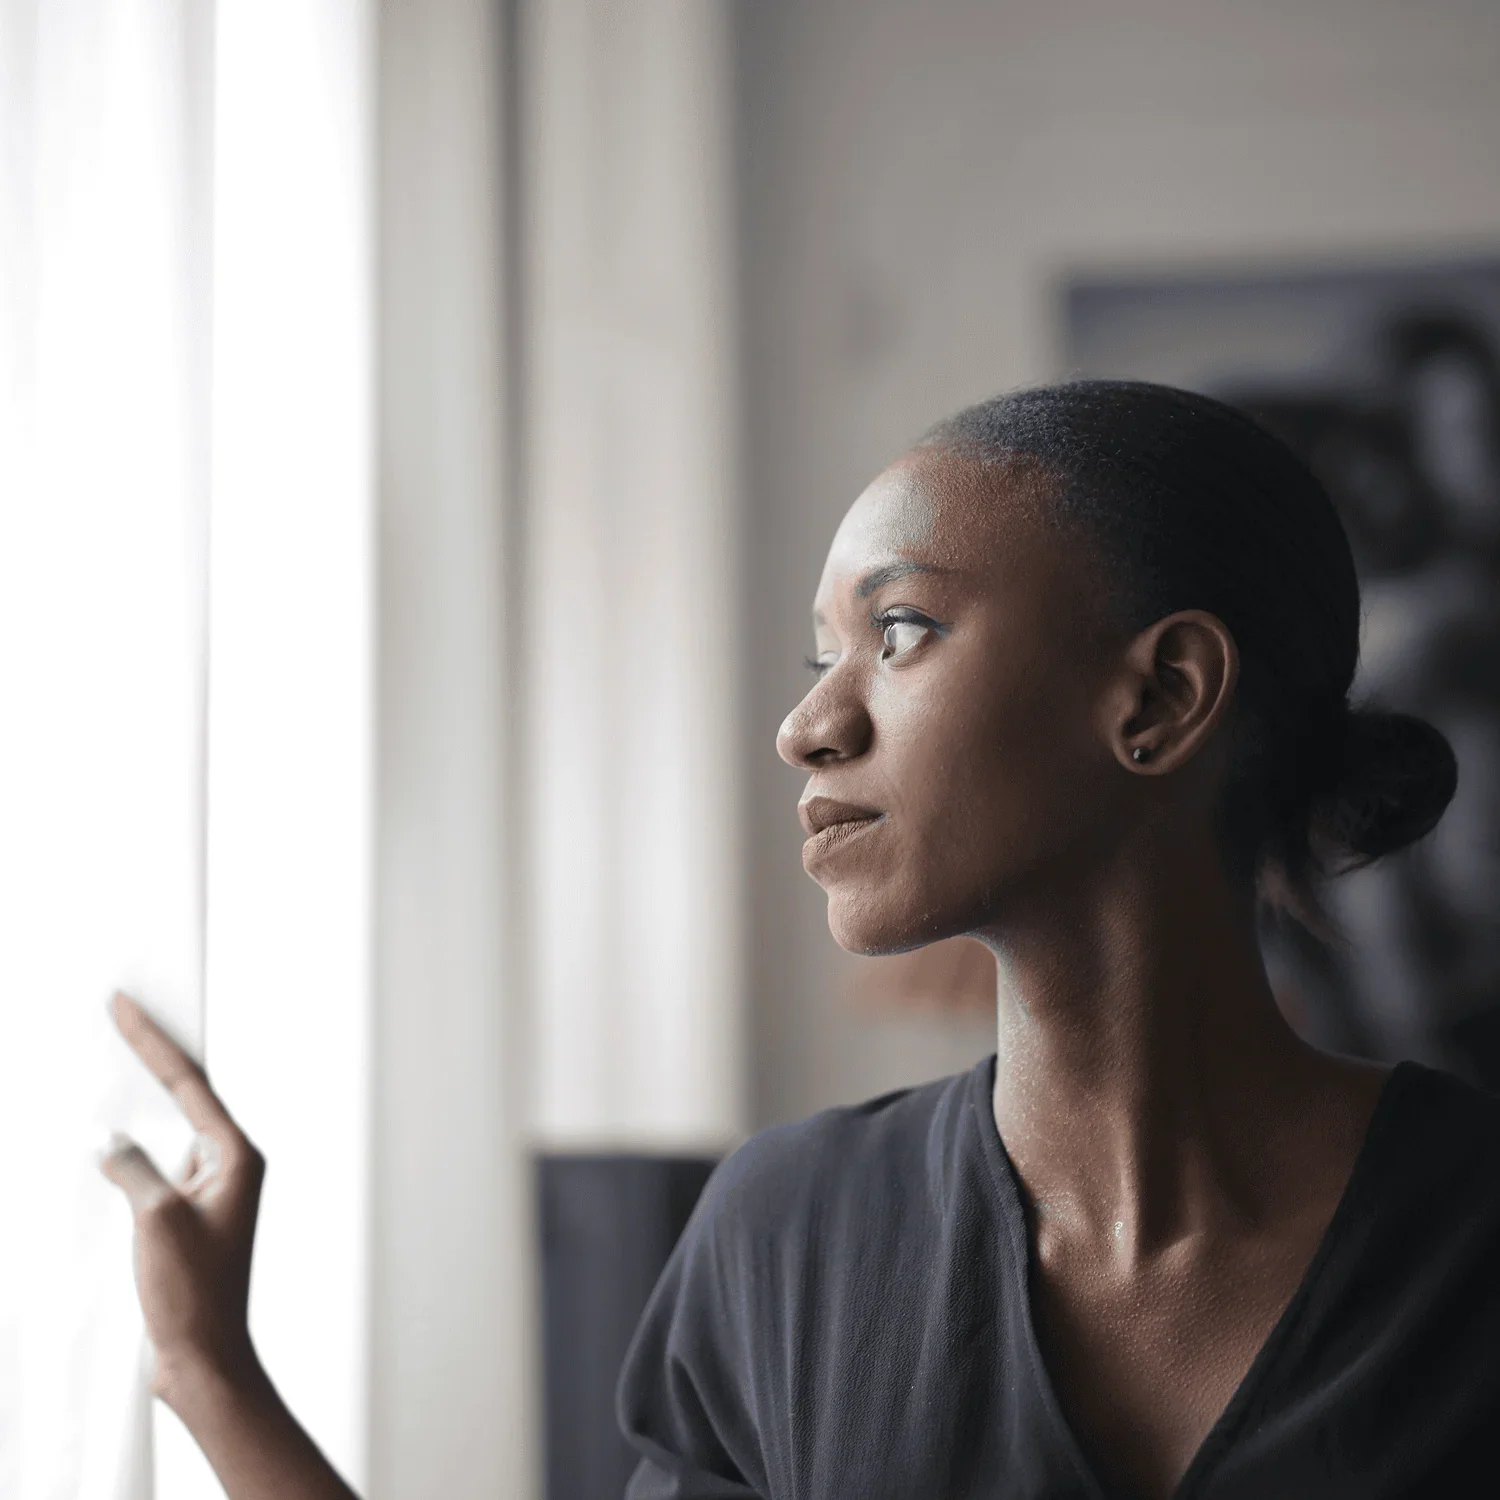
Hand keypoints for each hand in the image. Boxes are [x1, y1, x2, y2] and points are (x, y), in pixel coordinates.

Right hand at [100, 992, 265, 1407]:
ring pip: (171, 1126)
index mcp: (235, 1154)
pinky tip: (109, 1137)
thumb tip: (109, 1139)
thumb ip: (132, 1168)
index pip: (188, 1082)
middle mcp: (230, 1163)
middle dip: (152, 1053)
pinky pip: (158, 1161)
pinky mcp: (189, 1212)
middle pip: (186, 1092)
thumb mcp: (155, 1220)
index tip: (124, 1003)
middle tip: (123, 1008)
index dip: (152, 1041)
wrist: (203, 1356)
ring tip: (115, 1053)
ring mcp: (210, 1187)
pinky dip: (133, 1143)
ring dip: (145, 1096)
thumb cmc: (191, 1293)